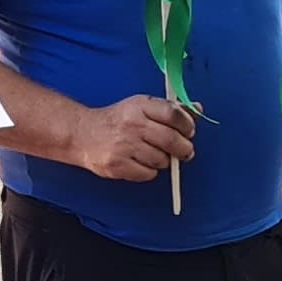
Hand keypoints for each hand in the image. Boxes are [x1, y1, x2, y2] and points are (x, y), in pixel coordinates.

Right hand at [65, 94, 196, 181]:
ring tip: (152, 153)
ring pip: (162, 160)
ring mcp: (124, 146)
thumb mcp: (142, 107)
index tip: (189, 130)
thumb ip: (171, 109)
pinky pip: (148, 174)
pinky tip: (140, 162)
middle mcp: (132, 125)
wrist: (83, 134)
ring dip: (163, 161)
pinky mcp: (118, 165)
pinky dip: (149, 171)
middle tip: (184, 151)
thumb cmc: (118, 121)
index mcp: (140, 106)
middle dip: (184, 148)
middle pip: (172, 140)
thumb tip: (198, 109)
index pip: (173, 113)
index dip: (187, 124)